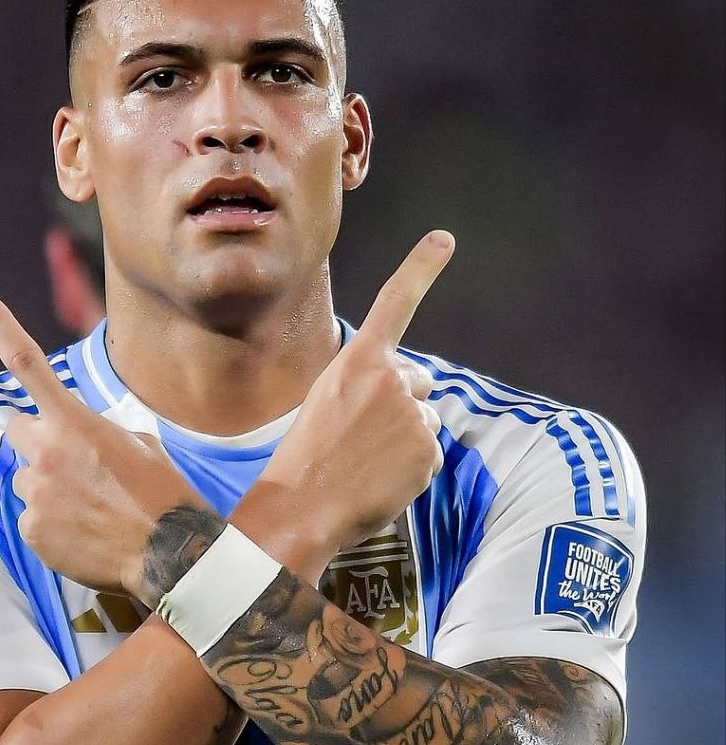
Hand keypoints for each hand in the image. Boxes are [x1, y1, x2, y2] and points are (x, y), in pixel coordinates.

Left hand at [0, 291, 203, 596]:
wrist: (169, 552)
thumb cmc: (162, 494)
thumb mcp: (139, 444)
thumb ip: (95, 432)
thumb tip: (79, 440)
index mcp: (74, 422)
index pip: (28, 365)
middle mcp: (46, 452)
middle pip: (18, 431)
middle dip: (37, 440)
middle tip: (72, 464)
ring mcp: (35, 492)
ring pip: (28, 481)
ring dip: (50, 488)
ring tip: (91, 509)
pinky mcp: (32, 530)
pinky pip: (34, 519)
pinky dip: (54, 526)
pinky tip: (86, 534)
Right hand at [234, 231, 452, 573]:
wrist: (301, 506)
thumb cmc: (307, 457)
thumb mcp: (327, 402)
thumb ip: (368, 386)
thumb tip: (411, 394)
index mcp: (358, 361)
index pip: (394, 304)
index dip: (421, 268)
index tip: (444, 239)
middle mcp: (391, 379)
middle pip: (418, 381)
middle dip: (402, 404)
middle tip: (361, 437)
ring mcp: (412, 414)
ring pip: (423, 420)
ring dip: (405, 439)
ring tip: (366, 462)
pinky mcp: (427, 449)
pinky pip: (429, 454)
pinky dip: (412, 470)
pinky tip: (380, 480)